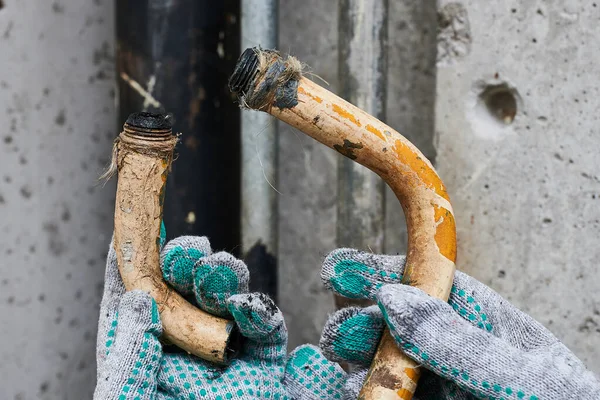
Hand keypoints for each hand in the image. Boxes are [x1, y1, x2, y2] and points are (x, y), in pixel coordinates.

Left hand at [94, 226, 346, 398]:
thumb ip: (131, 361)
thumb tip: (136, 303)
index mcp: (142, 364)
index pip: (132, 307)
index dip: (132, 268)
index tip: (135, 234)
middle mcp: (183, 357)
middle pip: (183, 296)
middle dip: (185, 267)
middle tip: (187, 250)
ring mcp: (225, 361)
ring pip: (225, 303)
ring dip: (223, 279)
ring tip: (219, 272)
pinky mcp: (262, 371)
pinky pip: (265, 332)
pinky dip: (260, 313)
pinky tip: (249, 307)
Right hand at [319, 248, 599, 399]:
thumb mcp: (526, 381)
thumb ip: (461, 342)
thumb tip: (395, 297)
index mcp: (494, 331)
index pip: (433, 288)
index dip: (386, 272)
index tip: (343, 270)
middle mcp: (462, 359)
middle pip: (402, 326)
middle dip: (363, 319)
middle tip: (339, 329)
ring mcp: (442, 391)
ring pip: (389, 365)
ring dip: (358, 357)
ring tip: (340, 357)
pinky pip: (390, 397)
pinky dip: (365, 390)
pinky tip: (349, 389)